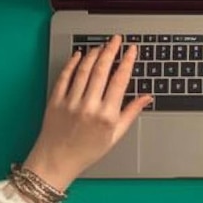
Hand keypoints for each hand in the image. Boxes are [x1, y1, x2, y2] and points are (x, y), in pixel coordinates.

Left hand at [23, 35, 151, 190]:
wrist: (56, 162)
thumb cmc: (86, 151)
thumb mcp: (115, 136)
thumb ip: (131, 113)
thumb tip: (147, 97)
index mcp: (106, 116)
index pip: (120, 80)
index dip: (127, 61)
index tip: (132, 50)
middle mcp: (89, 107)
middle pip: (102, 70)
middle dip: (111, 50)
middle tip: (116, 39)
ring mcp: (71, 103)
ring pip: (84, 70)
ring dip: (93, 54)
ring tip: (101, 46)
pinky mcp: (56, 101)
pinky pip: (65, 76)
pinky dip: (72, 63)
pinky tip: (78, 55)